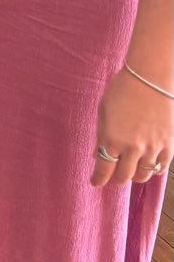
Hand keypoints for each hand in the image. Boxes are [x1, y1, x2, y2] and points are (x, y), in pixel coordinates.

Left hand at [91, 68, 172, 186]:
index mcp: (113, 140)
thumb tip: (97, 155)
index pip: (104, 170)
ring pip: (143, 175)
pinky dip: (153, 169)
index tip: (95, 183)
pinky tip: (147, 164)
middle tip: (112, 177)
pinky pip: (161, 167)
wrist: (150, 78)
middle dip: (115, 179)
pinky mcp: (169, 145)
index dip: (98, 179)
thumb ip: (102, 137)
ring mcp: (153, 148)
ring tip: (130, 170)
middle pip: (124, 177)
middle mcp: (133, 149)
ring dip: (134, 175)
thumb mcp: (104, 112)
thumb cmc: (121, 91)